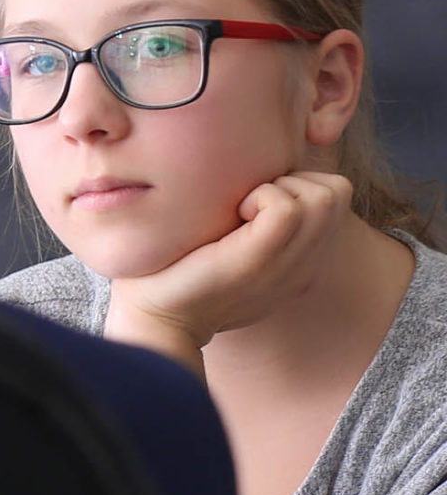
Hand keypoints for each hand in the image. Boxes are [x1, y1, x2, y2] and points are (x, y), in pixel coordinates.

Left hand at [105, 171, 353, 367]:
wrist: (155, 320)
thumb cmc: (176, 272)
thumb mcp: (230, 243)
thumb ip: (255, 218)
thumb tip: (249, 175)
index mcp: (302, 262)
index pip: (335, 197)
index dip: (297, 181)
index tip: (252, 199)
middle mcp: (306, 266)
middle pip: (339, 191)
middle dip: (295, 178)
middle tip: (247, 202)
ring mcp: (289, 266)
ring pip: (326, 196)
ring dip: (279, 187)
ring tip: (240, 209)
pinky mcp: (260, 261)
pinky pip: (288, 209)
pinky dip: (261, 196)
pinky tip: (232, 215)